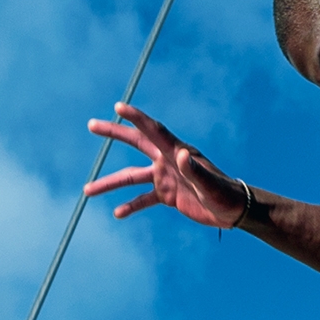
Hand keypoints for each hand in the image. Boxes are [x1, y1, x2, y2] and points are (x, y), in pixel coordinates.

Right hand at [82, 102, 252, 228]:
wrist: (233, 210)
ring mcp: (165, 178)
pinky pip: (143, 198)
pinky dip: (131, 205)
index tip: (118, 107)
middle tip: (92, 125)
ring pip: (131, 177)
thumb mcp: (209, 184)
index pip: (153, 131)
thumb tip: (180, 154)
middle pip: (136, 143)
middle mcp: (167, 161)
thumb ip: (194, 170)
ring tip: (87, 190)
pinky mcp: (167, 195)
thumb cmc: (224, 194)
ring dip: (110, 183)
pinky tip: (117, 213)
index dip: (136, 118)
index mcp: (178, 152)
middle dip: (114, 133)